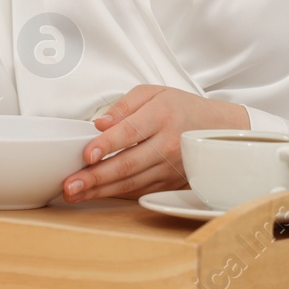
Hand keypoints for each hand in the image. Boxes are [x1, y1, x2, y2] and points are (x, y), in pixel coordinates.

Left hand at [62, 85, 249, 202]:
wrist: (218, 128)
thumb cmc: (182, 108)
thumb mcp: (153, 93)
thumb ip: (124, 106)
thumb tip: (101, 124)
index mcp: (161, 116)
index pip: (130, 132)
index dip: (107, 145)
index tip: (87, 154)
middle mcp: (167, 145)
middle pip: (128, 164)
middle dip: (96, 177)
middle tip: (70, 185)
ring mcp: (170, 168)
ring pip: (132, 182)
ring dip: (101, 190)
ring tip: (75, 193)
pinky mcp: (170, 183)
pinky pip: (140, 190)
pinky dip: (117, 194)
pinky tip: (97, 195)